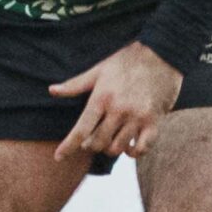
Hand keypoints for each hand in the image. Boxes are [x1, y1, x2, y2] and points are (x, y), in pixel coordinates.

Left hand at [49, 40, 183, 160]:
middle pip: (98, 142)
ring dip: (110, 148)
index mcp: (101, 98)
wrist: (161, 54)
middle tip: (91, 141)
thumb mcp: (98, 70)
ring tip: (110, 140)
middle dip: (91, 146)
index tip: (58, 157)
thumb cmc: (126, 62)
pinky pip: (144, 148)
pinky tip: (130, 147)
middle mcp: (119, 110)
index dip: (68, 146)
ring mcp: (138, 117)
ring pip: (118, 147)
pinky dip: (134, 152)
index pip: (81, 129)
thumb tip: (51, 90)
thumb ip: (75, 84)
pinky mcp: (155, 121)